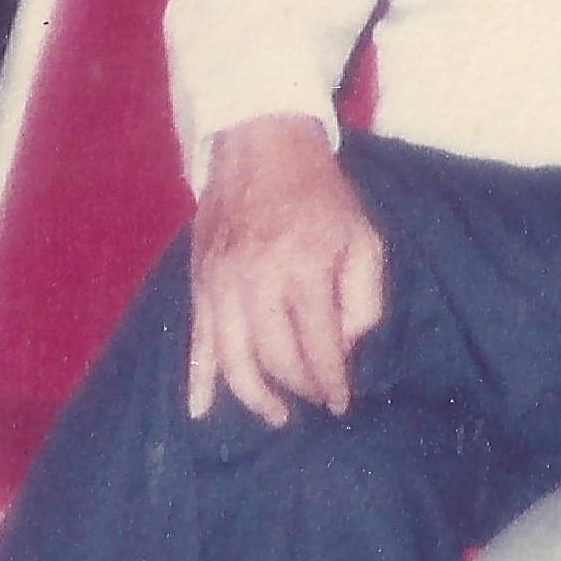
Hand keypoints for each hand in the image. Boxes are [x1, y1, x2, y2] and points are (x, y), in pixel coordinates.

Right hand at [187, 118, 384, 423]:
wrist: (262, 146)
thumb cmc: (320, 195)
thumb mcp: (362, 237)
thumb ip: (363, 298)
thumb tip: (345, 347)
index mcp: (304, 269)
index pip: (318, 346)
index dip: (332, 383)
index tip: (341, 403)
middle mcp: (257, 281)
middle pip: (275, 358)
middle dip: (299, 387)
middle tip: (316, 398)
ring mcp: (222, 284)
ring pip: (233, 360)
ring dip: (255, 396)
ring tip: (277, 415)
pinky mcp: (200, 282)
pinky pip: (196, 340)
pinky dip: (197, 378)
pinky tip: (199, 409)